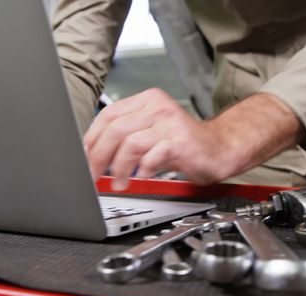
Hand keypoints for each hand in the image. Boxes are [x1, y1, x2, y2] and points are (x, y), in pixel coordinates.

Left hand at [83, 88, 303, 190]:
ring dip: (119, 168)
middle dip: (98, 156)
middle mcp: (158, 107)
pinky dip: (143, 170)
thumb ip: (127, 137)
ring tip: (119, 183)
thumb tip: (95, 153)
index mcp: (148, 101)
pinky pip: (151, 156)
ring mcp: (169, 123)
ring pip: (129, 143)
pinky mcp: (180, 141)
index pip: (108, 115)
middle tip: (93, 175)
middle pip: (115, 128)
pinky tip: (142, 177)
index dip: (92, 139)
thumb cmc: (186, 145)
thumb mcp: (153, 133)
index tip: (84, 157)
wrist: (221, 150)